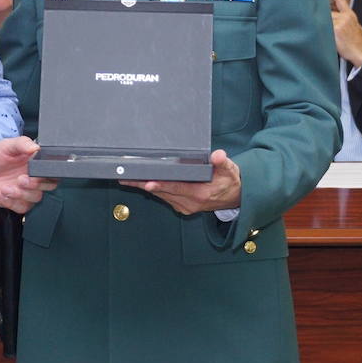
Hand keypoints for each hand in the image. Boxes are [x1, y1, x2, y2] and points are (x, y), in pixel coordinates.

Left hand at [0, 136, 57, 213]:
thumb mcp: (7, 145)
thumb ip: (22, 143)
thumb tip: (36, 147)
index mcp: (36, 164)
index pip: (52, 171)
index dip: (46, 174)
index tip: (34, 172)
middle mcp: (34, 178)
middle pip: (47, 186)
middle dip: (34, 185)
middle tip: (20, 180)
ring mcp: (25, 191)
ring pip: (35, 199)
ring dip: (21, 195)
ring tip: (6, 188)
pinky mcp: (16, 202)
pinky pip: (21, 207)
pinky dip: (11, 203)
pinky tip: (1, 194)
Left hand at [121, 149, 240, 214]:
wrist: (235, 197)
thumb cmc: (230, 181)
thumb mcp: (230, 169)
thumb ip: (223, 162)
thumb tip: (217, 156)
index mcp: (200, 194)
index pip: (177, 188)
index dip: (162, 185)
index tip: (147, 182)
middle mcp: (190, 202)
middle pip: (162, 192)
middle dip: (143, 184)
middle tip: (126, 177)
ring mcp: (184, 206)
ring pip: (161, 195)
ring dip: (144, 187)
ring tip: (127, 178)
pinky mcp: (181, 206)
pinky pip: (164, 197)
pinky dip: (153, 189)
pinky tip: (141, 182)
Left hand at [326, 0, 361, 67]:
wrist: (360, 52)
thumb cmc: (356, 42)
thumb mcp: (356, 27)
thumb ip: (346, 20)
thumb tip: (339, 17)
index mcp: (350, 15)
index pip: (340, 0)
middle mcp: (345, 16)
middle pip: (328, 12)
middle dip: (324, 17)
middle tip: (318, 17)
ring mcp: (340, 22)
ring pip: (326, 19)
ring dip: (322, 25)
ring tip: (328, 33)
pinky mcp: (336, 29)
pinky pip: (325, 26)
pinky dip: (322, 30)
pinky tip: (324, 35)